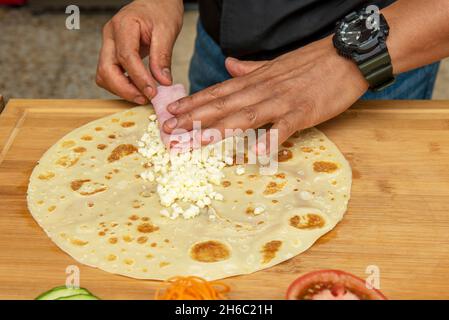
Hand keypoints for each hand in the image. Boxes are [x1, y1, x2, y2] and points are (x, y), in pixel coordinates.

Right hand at [96, 0, 182, 103]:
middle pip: (106, 69)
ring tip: (143, 96)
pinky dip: (121, 85)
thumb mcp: (167, 31)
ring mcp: (109, 45)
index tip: (152, 92)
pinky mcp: (112, 53)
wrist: (156, 2)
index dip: (138, 78)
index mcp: (123, 25)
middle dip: (124, 89)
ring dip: (121, 89)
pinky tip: (138, 89)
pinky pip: (110, 74)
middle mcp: (110, 36)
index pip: (126, 57)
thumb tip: (163, 82)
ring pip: (104, 75)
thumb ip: (163, 57)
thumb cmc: (161, 11)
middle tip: (146, 99)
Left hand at [163, 37, 368, 152]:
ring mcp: (281, 101)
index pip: (218, 91)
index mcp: (255, 80)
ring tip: (197, 141)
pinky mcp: (302, 112)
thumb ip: (249, 68)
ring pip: (245, 115)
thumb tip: (227, 65)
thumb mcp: (275, 65)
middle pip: (223, 105)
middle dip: (194, 118)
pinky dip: (270, 140)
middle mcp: (262, 89)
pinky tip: (257, 155)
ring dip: (220, 129)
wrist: (346, 56)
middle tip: (170, 131)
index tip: (171, 112)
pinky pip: (284, 128)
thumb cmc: (311, 63)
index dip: (193, 103)